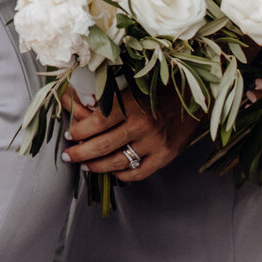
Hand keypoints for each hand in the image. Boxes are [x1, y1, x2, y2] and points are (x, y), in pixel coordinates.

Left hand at [61, 88, 197, 181]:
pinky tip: (112, 171)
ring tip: (85, 165)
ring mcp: (154, 143)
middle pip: (101, 146)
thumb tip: (79, 106)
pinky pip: (138, 172)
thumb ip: (107, 100)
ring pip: (117, 162)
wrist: (193, 98)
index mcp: (130, 105)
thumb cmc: (157, 90)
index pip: (95, 123)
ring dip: (96, 167)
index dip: (77, 132)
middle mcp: (142, 126)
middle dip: (79, 153)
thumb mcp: (130, 87)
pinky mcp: (165, 156)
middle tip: (68, 155)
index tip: (69, 135)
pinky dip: (122, 174)